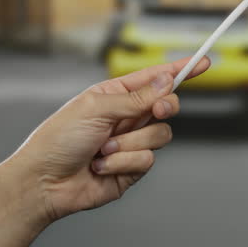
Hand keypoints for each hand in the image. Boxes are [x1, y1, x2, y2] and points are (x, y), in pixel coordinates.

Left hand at [9, 57, 209, 222]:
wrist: (43, 183)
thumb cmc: (58, 140)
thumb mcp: (96, 108)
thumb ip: (136, 97)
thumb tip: (166, 81)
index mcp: (116, 95)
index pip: (155, 79)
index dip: (180, 70)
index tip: (204, 62)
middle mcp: (127, 118)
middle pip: (167, 106)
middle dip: (165, 107)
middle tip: (157, 110)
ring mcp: (132, 143)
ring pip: (161, 134)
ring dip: (131, 143)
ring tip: (103, 150)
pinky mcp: (132, 168)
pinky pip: (148, 160)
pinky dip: (124, 162)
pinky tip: (101, 167)